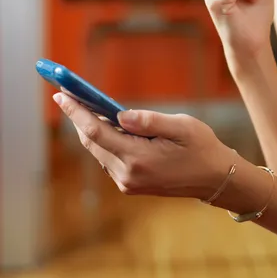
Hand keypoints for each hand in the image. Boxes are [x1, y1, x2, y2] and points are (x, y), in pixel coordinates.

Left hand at [53, 93, 233, 199]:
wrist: (214, 178)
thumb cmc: (201, 147)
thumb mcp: (181, 126)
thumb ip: (149, 121)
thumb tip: (119, 115)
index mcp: (138, 159)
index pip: (96, 132)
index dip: (76, 112)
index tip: (61, 95)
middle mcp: (127, 174)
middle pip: (91, 142)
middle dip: (77, 117)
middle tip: (68, 93)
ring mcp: (127, 181)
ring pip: (98, 150)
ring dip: (89, 127)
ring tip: (83, 104)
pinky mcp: (130, 183)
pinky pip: (108, 157)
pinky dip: (102, 139)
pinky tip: (104, 123)